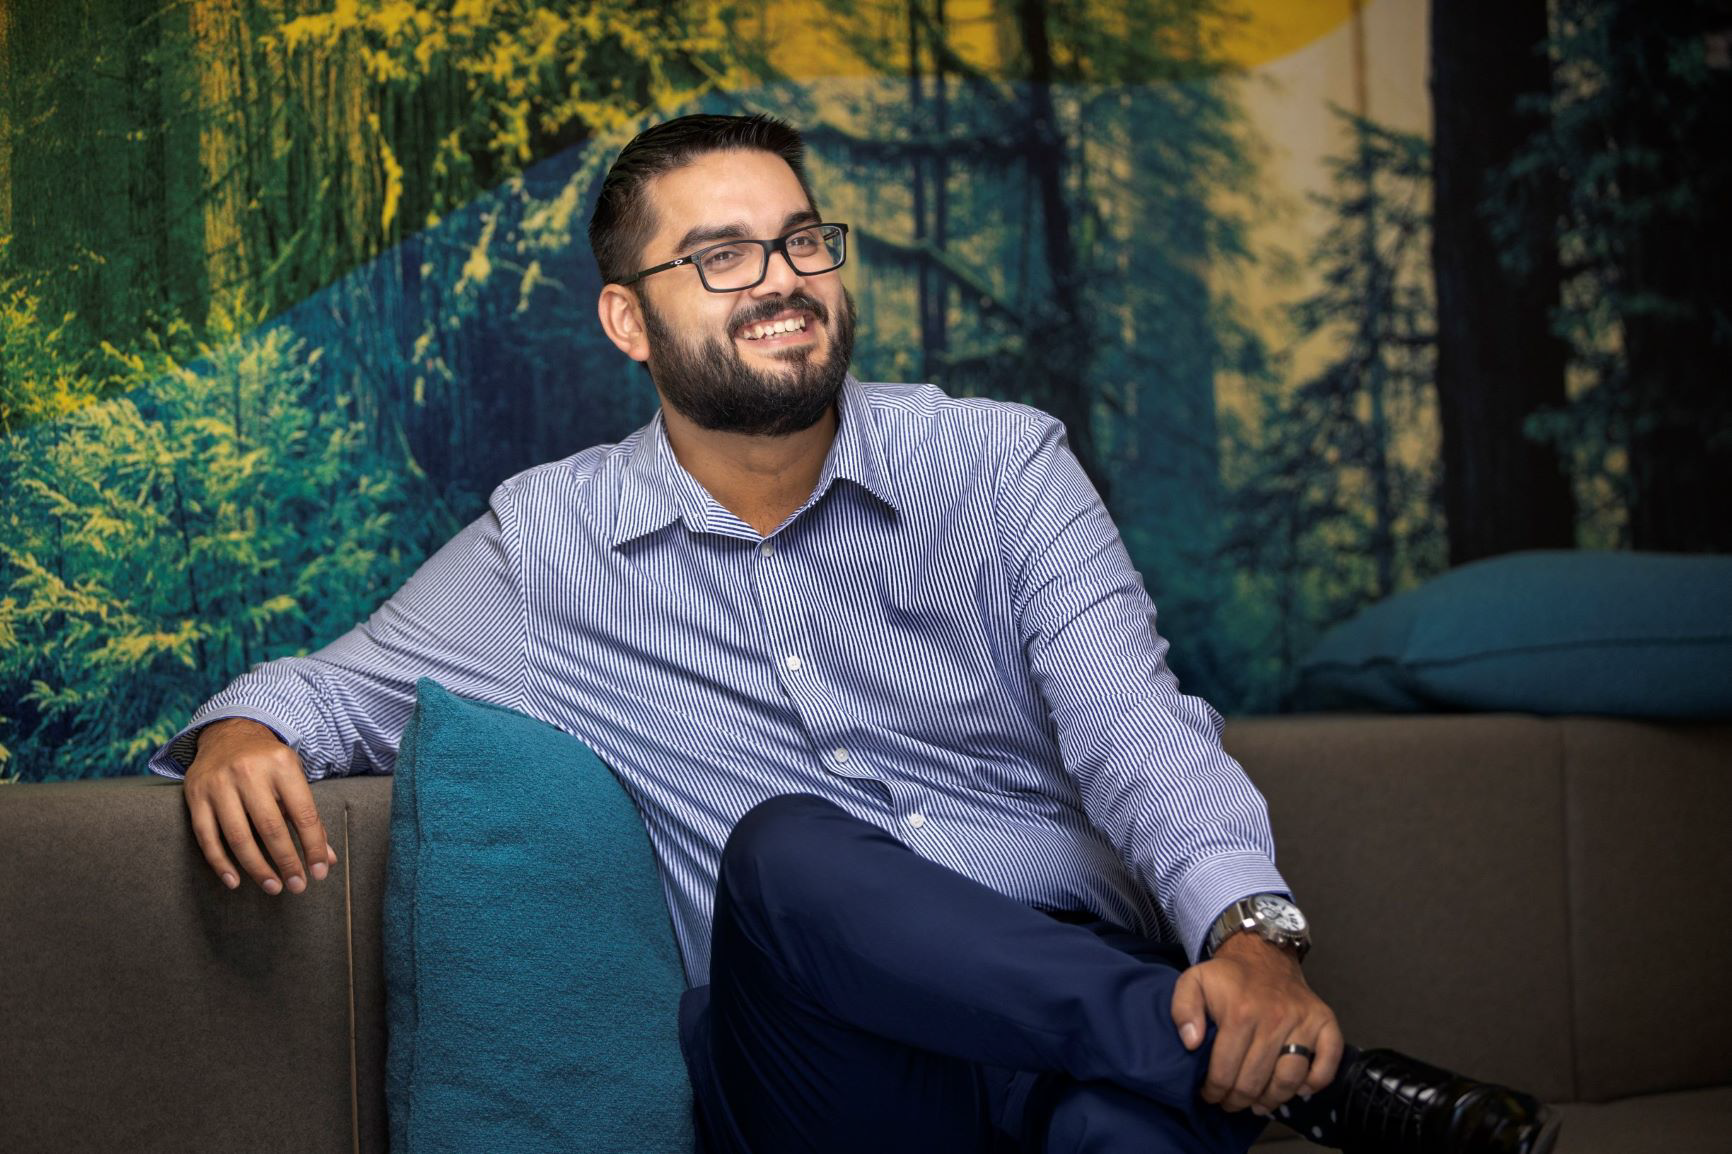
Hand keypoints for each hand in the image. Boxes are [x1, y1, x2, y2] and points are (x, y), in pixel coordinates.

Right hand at [183, 718, 336, 894]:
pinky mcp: (195, 795)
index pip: (303, 813)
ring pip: (238, 836)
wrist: (227, 733)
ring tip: (273, 887)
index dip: (313, 846)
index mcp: (281, 765)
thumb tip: (327, 859)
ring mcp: (219, 784)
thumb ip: (309, 818)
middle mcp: (248, 772)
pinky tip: (235, 880)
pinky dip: (220, 863)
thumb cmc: (268, 762)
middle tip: (297, 886)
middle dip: (286, 862)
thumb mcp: (294, 778)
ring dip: (257, 868)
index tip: (320, 871)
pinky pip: (206, 837)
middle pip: (270, 828)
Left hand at [1169, 930, 1343, 1114]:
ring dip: (1272, 1099)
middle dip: (1238, 1100)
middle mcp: (1274, 1018)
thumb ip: (1182, 1010)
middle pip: (1256, 1080)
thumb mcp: (1193, 982)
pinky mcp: (1324, 1022)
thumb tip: (1190, 1043)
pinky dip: (1315, 1082)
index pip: (1225, 1069)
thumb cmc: (1227, 977)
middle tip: (1230, 1103)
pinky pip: (1328, 1062)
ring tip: (1257, 1104)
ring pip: (1290, 1078)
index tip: (1209, 1094)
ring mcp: (1302, 1021)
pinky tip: (1298, 1089)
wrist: (1264, 954)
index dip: (1214, 1090)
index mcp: (1240, 1012)